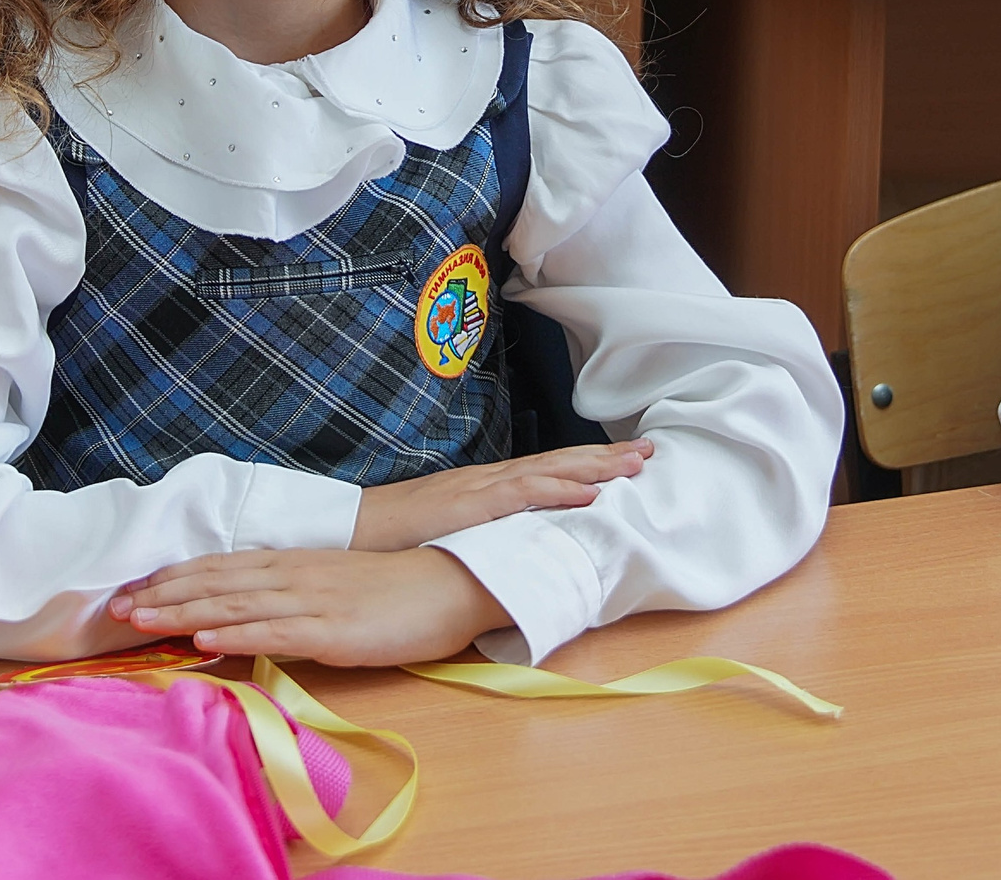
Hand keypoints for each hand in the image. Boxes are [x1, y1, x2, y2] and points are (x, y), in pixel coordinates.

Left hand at [111, 547, 513, 663]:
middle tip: (114, 608)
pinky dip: (236, 634)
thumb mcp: (337, 584)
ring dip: (182, 612)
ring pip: (234, 605)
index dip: (176, 577)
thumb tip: (253, 607)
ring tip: (139, 620)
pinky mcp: (332, 629)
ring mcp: (312, 601)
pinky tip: (205, 638)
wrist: (452, 585)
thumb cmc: (397, 588)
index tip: (133, 588)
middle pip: (217, 583)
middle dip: (163, 595)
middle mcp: (295, 576)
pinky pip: (275, 631)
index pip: (223, 567)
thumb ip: (295, 592)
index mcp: (295, 563)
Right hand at [351, 439, 651, 551]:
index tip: (627, 461)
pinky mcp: (467, 507)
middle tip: (649, 452)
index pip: (547, 469)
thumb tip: (514, 547)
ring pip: (548, 471)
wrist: (350, 531)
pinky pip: (520, 497)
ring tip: (633, 465)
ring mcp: (478, 490)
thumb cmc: (396, 537)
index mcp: (486, 486)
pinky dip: (556, 491)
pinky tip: (587, 492)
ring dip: (594, 467)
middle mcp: (488, 480)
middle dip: (605, 457)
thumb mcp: (450, 533)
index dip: (588, 464)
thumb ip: (483, 535)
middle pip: (557, 463)